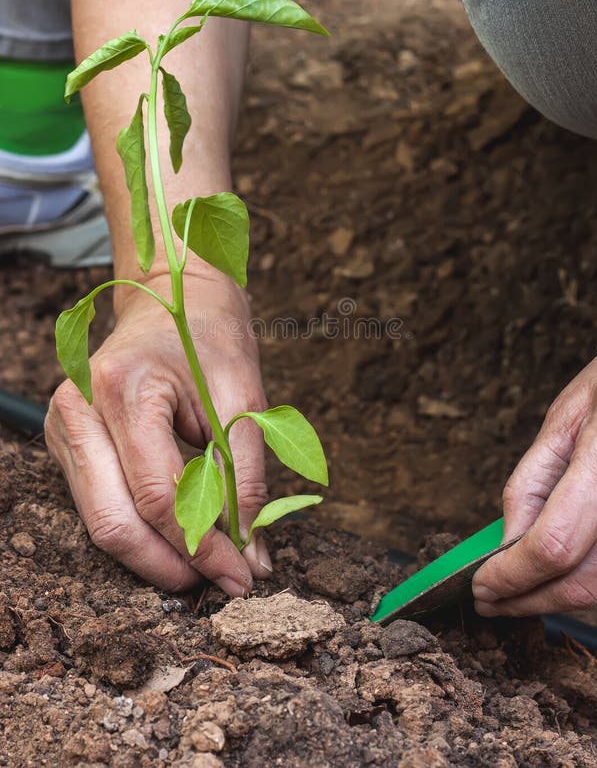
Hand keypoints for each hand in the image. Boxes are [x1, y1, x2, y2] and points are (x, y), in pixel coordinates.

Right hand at [45, 272, 271, 595]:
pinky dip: (140, 530)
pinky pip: (98, 504)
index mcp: (121, 388)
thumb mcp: (244, 402)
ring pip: (100, 522)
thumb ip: (246, 480)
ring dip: (154, 555)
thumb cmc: (213, 338)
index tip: (244, 575)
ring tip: (207, 567)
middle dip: (171, 564)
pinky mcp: (68, 441)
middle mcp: (76, 409)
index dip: (203, 546)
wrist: (176, 297)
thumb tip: (251, 558)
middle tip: (223, 583)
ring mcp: (62, 426)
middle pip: (113, 521)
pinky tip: (179, 539)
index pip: (158, 494)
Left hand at [473, 354, 596, 615]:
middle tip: (489, 601)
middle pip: (580, 581)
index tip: (480, 586)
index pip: (552, 546)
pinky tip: (551, 578)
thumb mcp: (564, 419)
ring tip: (513, 595)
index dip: (512, 576)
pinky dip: (582, 584)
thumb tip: (507, 542)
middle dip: (527, 599)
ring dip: (554, 599)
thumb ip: (534, 483)